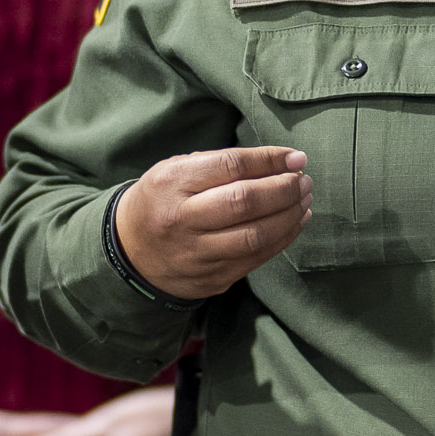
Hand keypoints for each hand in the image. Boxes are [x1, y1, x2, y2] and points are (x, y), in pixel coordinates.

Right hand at [114, 149, 311, 299]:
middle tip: (303, 181)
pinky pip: (256, 258)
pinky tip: (295, 221)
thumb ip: (221, 165)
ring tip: (304, 199)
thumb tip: (281, 162)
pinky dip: (283, 238)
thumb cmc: (163, 200)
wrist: (130, 252)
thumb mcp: (176, 170)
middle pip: (243, 202)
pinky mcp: (211, 278)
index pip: (230, 166)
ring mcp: (196, 253)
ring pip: (254, 236)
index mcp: (172, 183)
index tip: (296, 158)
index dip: (269, 160)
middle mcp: (181, 219)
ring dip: (289, 216)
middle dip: (283, 189)